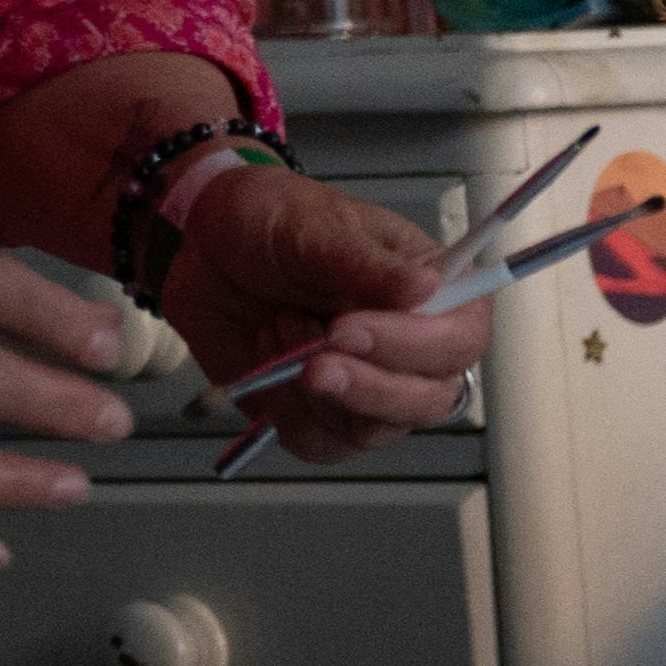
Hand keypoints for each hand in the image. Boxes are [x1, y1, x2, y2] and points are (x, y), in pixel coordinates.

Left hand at [162, 167, 486, 464]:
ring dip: (317, 394)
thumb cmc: (273, 223)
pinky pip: (320, 443)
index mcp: (433, 294)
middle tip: (313, 363)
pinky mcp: (322, 414)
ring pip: (374, 431)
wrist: (206, 247)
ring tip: (278, 331)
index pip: (460, 340)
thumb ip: (367, 265)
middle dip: (369, 388)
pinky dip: (285, 411)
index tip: (348, 330)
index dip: (414, 346)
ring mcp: (369, 387)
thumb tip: (427, 286)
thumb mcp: (316, 227)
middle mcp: (412, 349)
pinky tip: (267, 361)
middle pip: (428, 400)